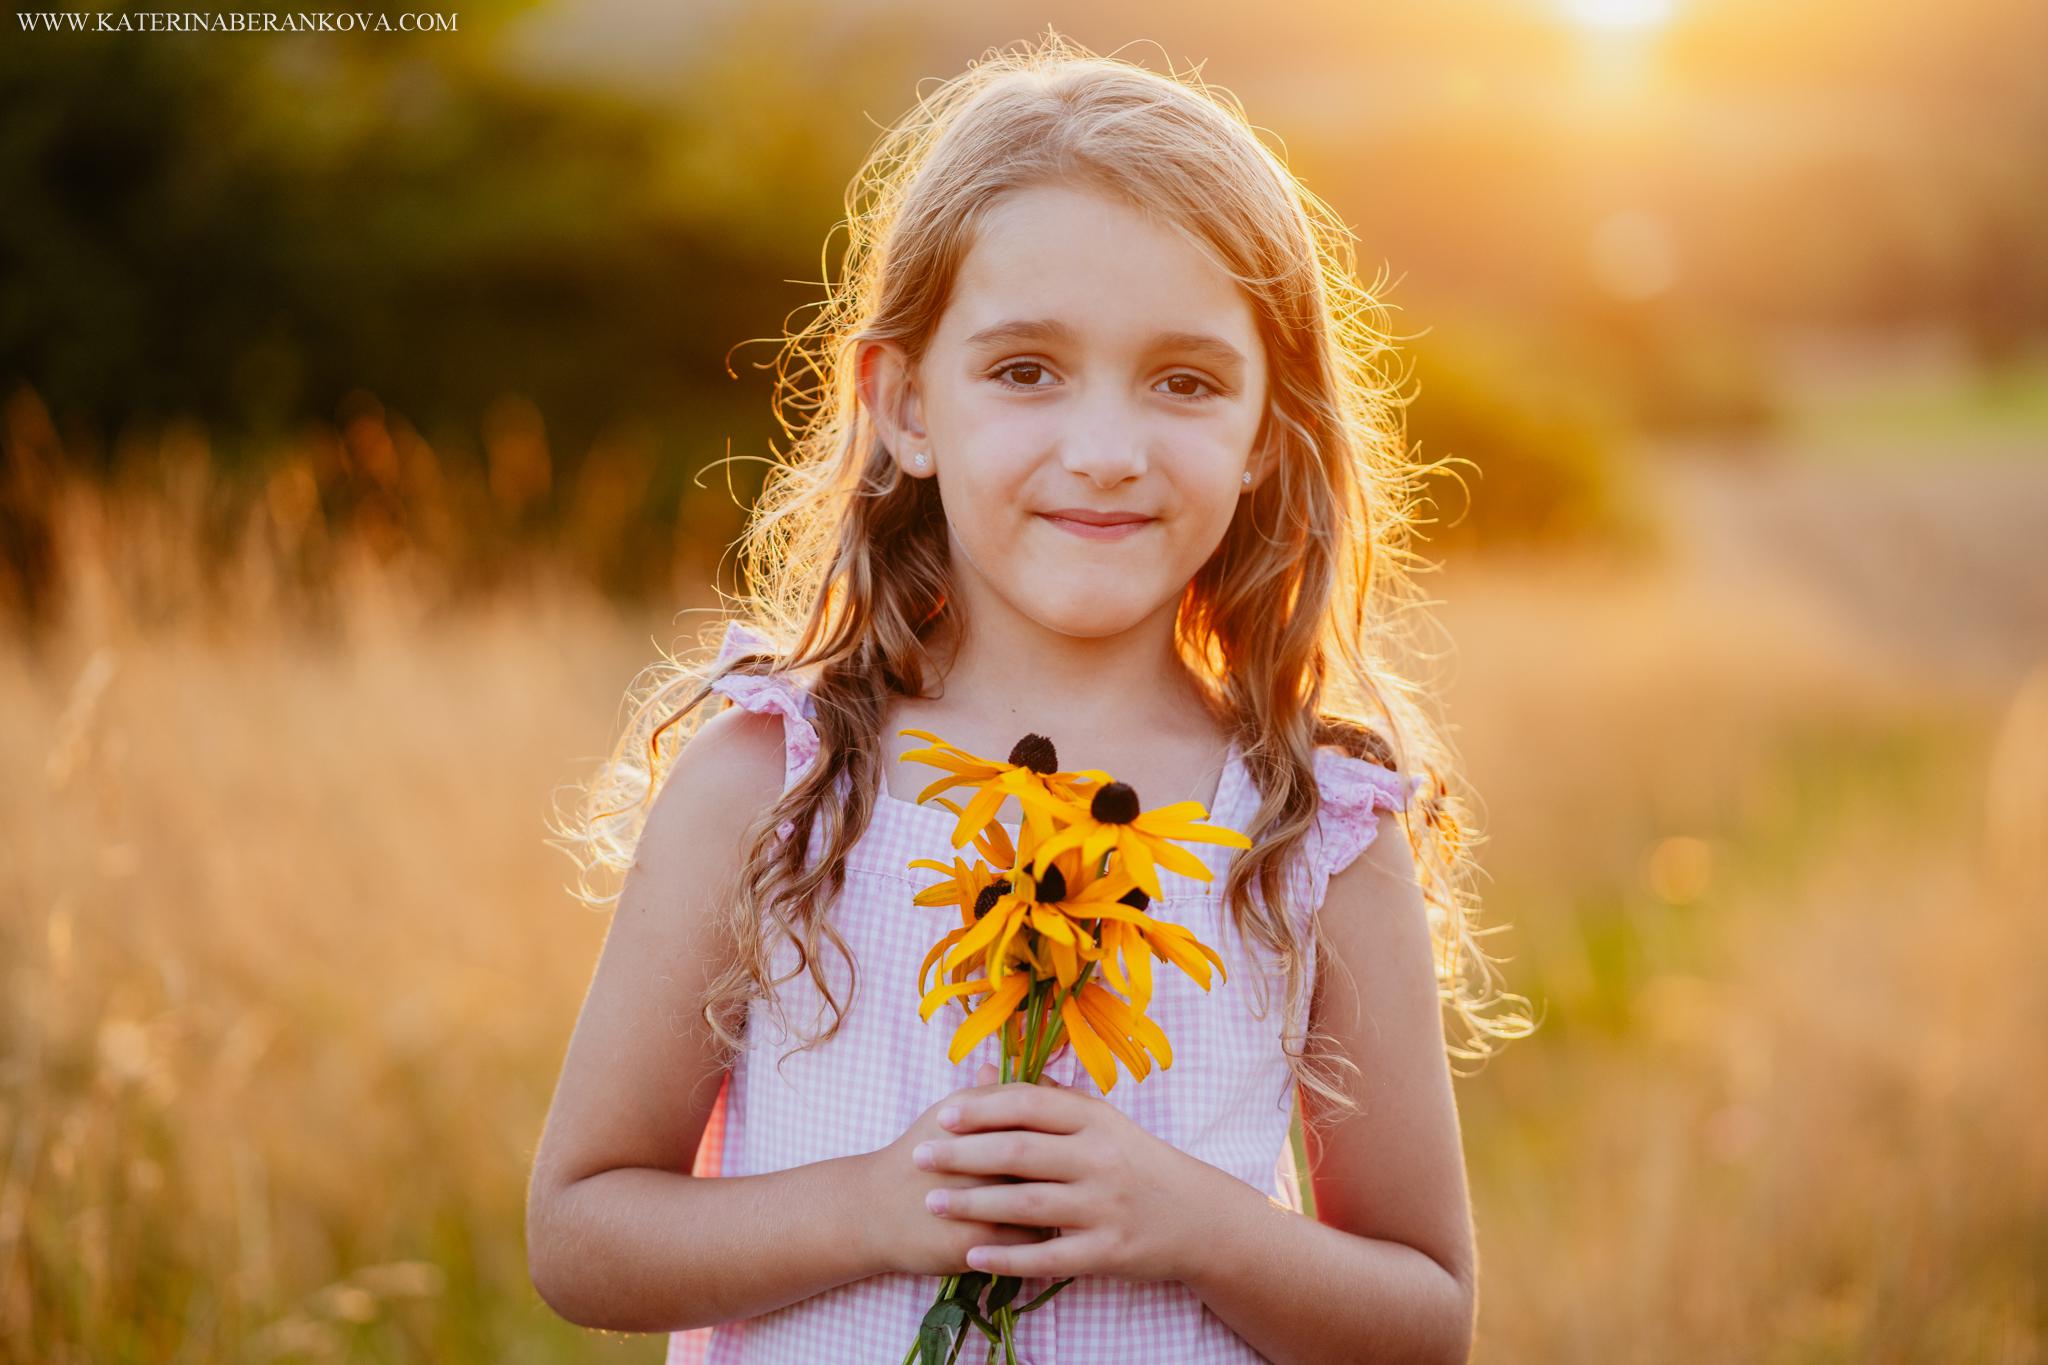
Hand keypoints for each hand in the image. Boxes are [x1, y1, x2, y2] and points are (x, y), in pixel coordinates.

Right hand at [864, 1069, 1060, 1276]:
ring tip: (1067, 1201)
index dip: (1062, 1126)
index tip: (1074, 1137)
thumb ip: (997, 1097)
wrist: (872, 1209)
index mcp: (969, 1115)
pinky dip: (1044, 1235)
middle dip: (1069, 1166)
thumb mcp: (951, 1113)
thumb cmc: (920, 1155)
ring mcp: (973, 1202)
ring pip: (1045, 1201)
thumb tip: (1049, 1078)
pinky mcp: (972, 1242)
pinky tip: (1048, 1229)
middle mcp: (972, 1156)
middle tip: (1080, 1172)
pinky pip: (1030, 1240)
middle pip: (1045, 1157)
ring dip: (1061, 1203)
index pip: (1037, 1113)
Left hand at [915, 1061, 1230, 1284]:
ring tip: (933, 1202)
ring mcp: (1105, 1207)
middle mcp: (1101, 1159)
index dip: (983, 1109)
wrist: (1197, 1217)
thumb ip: (1047, 1097)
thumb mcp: (1101, 1121)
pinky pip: (1048, 1256)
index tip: (942, 1114)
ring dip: (974, 1204)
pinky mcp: (1107, 1251)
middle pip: (1020, 1152)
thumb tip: (987, 1069)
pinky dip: (1008, 1257)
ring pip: (1028, 1204)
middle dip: (964, 1155)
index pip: (1031, 1104)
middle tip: (920, 1157)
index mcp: (1097, 1119)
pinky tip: (972, 1254)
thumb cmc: (1136, 1161)